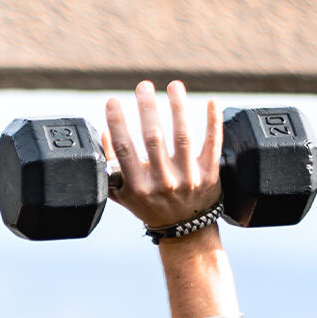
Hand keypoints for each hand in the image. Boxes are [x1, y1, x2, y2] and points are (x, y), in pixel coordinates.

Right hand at [103, 80, 222, 229]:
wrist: (185, 231)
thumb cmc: (150, 207)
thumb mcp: (124, 195)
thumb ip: (110, 167)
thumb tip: (103, 133)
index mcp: (138, 186)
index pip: (124, 149)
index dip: (117, 123)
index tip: (112, 101)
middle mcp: (162, 182)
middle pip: (153, 138)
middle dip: (147, 108)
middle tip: (143, 86)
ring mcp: (187, 178)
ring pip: (182, 136)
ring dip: (178, 107)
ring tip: (173, 86)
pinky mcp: (209, 174)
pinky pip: (212, 144)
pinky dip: (213, 122)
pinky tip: (211, 102)